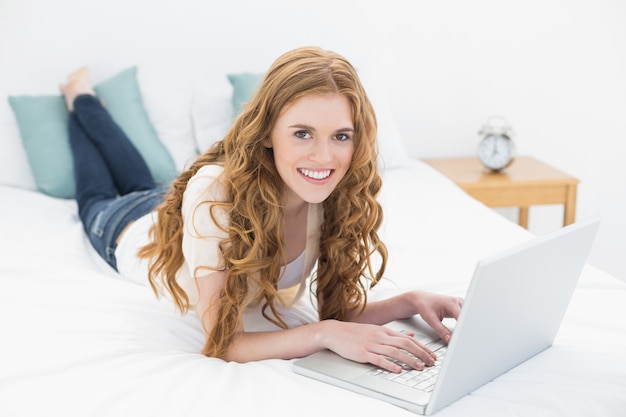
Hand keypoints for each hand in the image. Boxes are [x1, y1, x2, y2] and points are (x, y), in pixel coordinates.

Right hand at [321, 320, 436, 372]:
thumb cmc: (355, 333)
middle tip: (431, 362)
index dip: (422, 347)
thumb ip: (394, 334)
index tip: (432, 355)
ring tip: (419, 367)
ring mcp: (371, 345)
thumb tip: (411, 336)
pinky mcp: (363, 353)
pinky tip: (397, 370)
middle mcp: (380, 337)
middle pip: (405, 344)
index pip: (408, 339)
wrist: (335, 332)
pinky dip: (389, 365)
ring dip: (409, 360)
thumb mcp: (376, 330)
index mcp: (384, 331)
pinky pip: (378, 359)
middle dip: (420, 354)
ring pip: (395, 352)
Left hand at [411, 291, 463, 342]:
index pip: (462, 317)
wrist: (421, 300)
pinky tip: (461, 329)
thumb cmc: (424, 306)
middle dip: (466, 327)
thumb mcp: (431, 320)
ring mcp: (459, 303)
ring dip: (465, 325)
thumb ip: (441, 330)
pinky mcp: (459, 307)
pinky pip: (465, 315)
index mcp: (451, 303)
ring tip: (461, 333)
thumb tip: (449, 339)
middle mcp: (457, 301)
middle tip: (463, 338)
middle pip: (467, 317)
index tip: (462, 337)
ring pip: (468, 316)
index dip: (463, 328)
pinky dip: (464, 323)